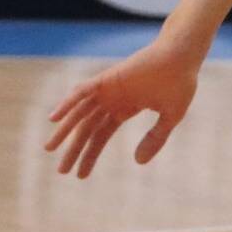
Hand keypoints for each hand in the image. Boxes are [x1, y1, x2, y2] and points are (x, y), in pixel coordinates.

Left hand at [44, 38, 200, 177]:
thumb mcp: (170, 118)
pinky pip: (82, 92)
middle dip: (74, 149)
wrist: (182, 56)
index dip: (90, 155)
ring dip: (64, 130)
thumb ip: (155, 139)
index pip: (101, 136)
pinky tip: (55, 118)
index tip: (80, 175)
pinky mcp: (107, 78)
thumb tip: (138, 163)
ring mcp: (108, 89)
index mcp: (124, 109)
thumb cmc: (180, 83)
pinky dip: (67, 103)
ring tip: (50, 149)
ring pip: (80, 113)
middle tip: (61, 170)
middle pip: (87, 129)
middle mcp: (111, 100)